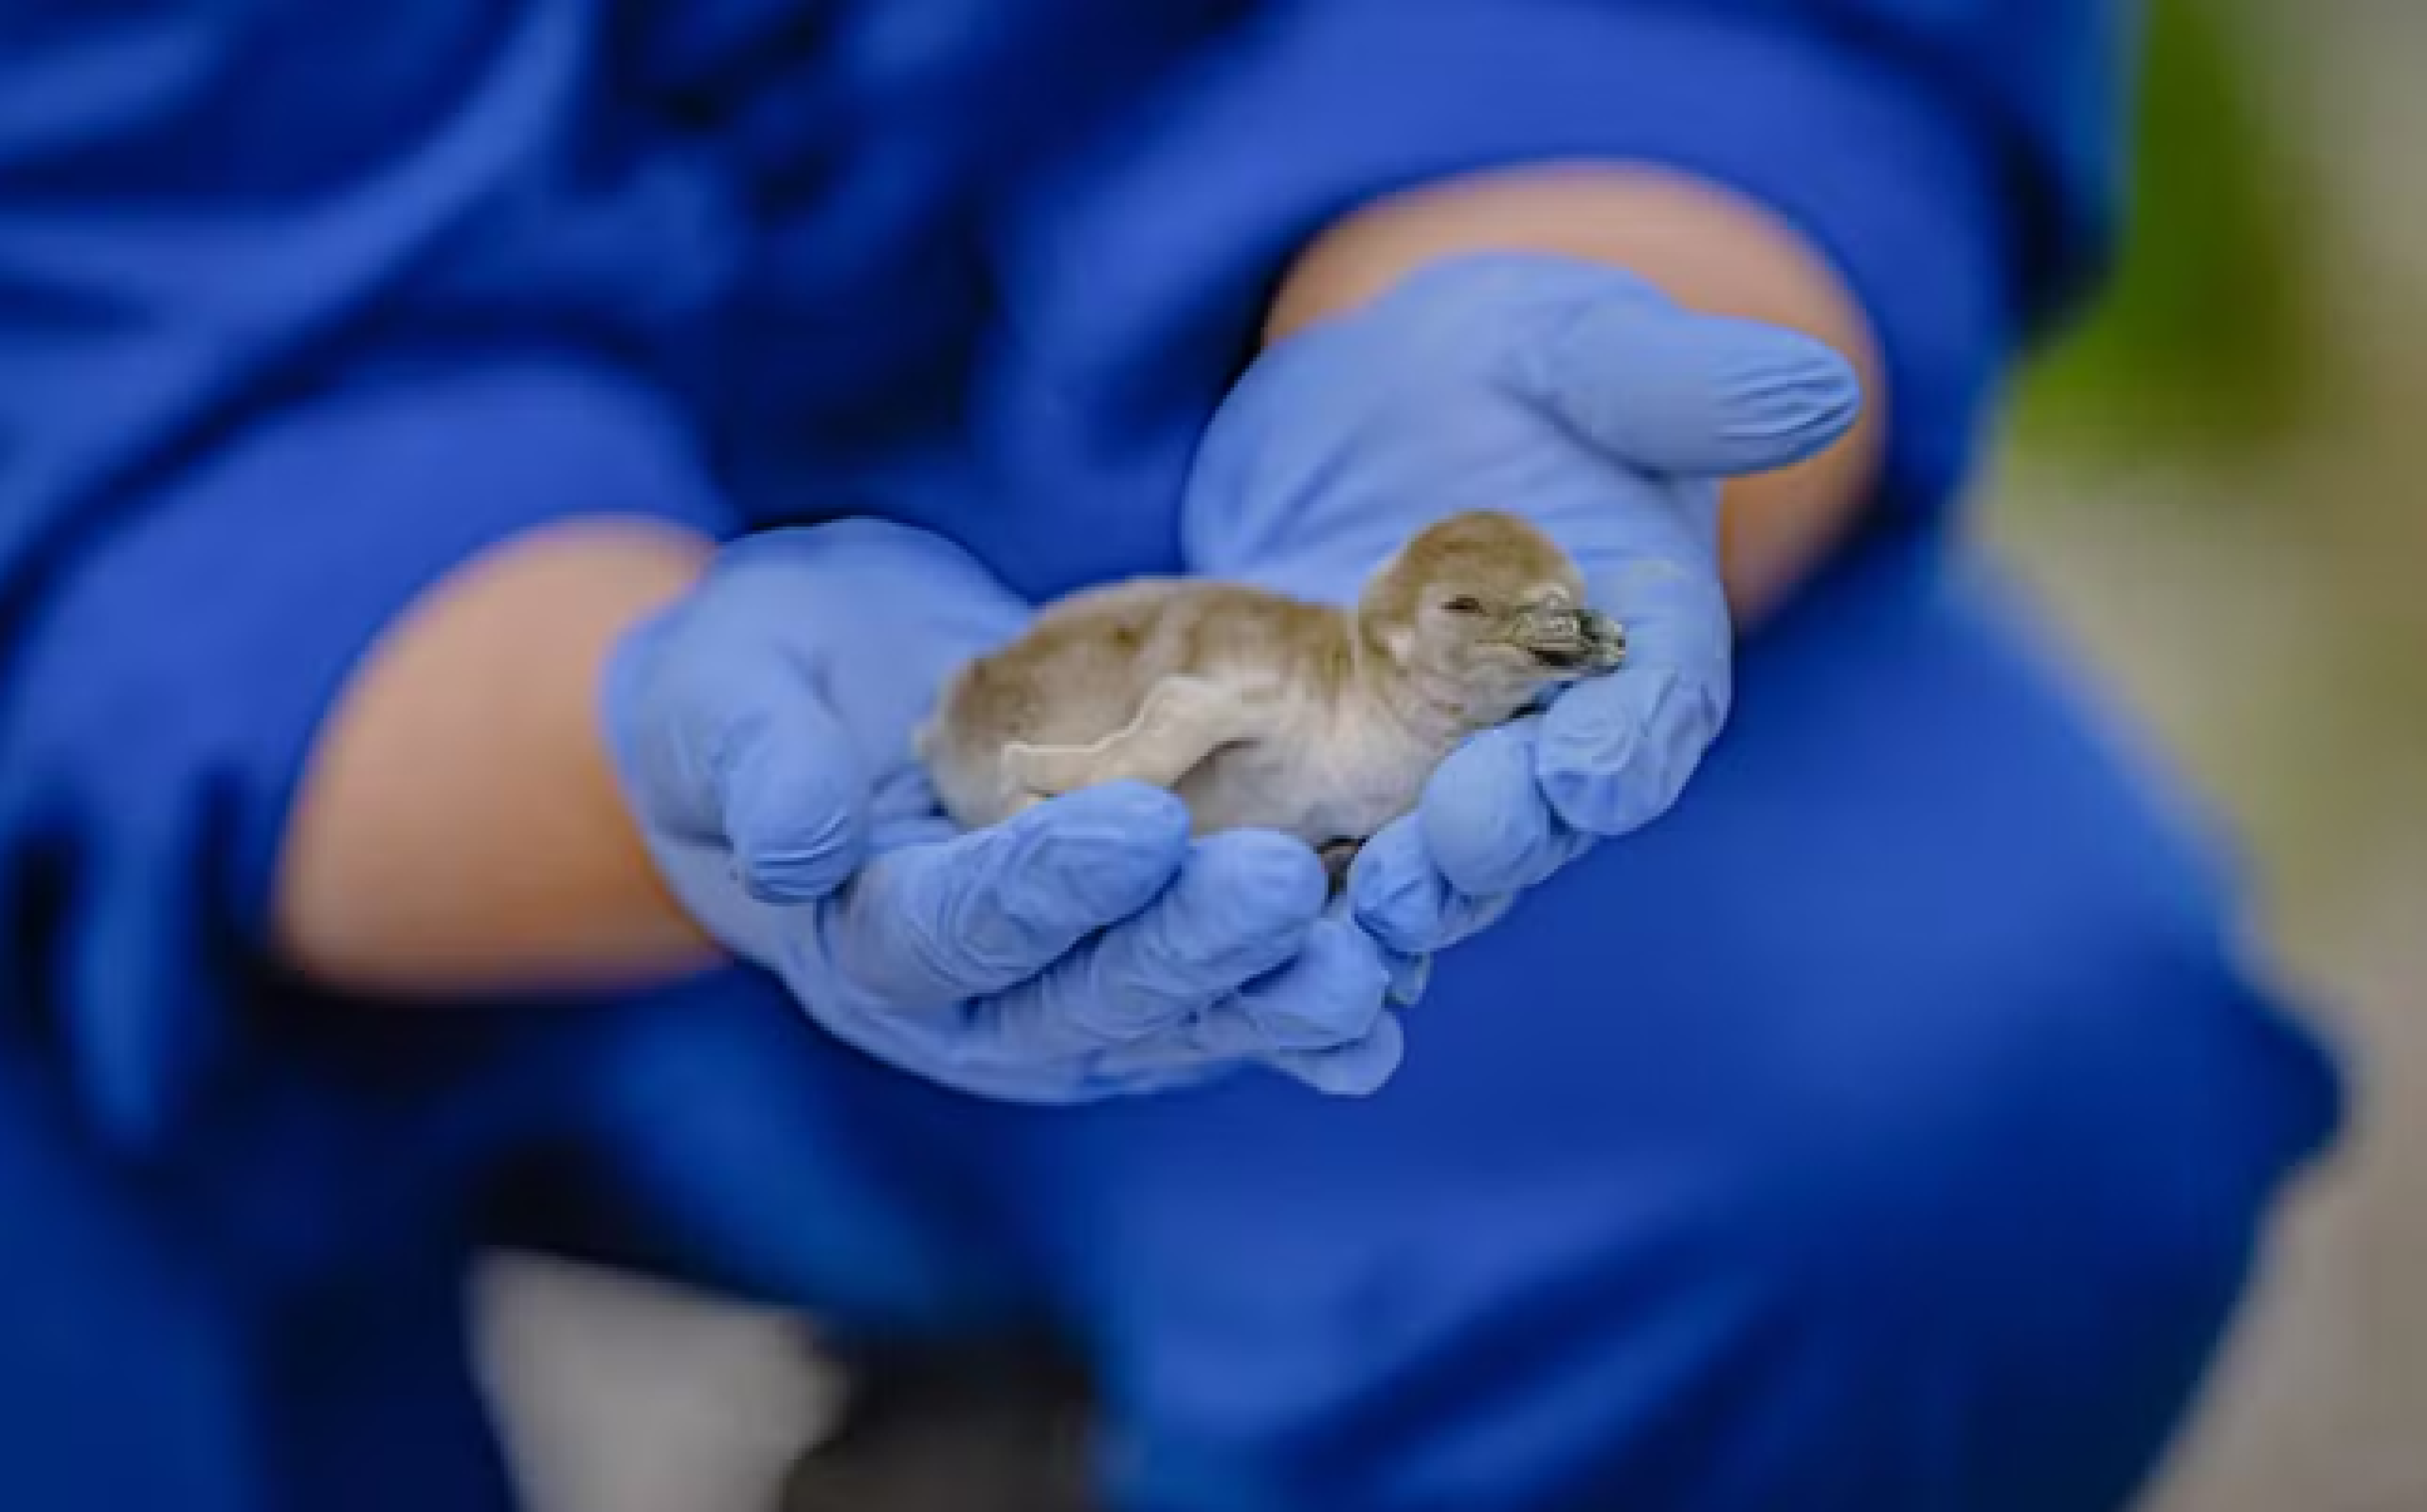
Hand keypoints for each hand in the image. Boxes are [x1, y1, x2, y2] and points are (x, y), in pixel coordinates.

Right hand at [600, 520, 1401, 1100]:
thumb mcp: (720, 693)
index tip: (1148, 824)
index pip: (958, 930)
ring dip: (1270, 995)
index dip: (1049, 887)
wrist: (831, 697)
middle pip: (1084, 996)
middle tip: (1289, 887)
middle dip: (1191, 946)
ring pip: (1171, 1019)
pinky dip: (1301, 1012)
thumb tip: (800, 848)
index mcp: (862, 938)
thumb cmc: (762, 683)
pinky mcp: (1133, 974)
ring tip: (1368, 961)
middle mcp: (968, 1005)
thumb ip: (755, 764)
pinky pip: (1222, 1005)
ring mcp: (1058, 1005)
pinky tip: (1389, 996)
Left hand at [1182, 253, 1860, 953]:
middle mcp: (1556, 736)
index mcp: (1645, 641)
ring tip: (1359, 902)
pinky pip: (1336, 864)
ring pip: (1440, 863)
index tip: (1587, 772)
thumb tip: (1819, 386)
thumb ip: (1680, 384)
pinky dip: (1311, 908)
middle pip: (1543, 814)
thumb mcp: (1582, 347)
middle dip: (1499, 840)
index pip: (1655, 713)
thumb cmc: (1511, 365)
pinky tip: (1260, 941)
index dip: (1624, 749)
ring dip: (1406, 894)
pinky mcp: (1348, 794)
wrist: (1376, 414)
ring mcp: (1448, 778)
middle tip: (1448, 851)